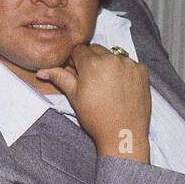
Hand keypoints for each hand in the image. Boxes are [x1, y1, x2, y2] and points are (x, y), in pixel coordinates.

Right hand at [37, 43, 151, 161]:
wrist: (123, 134)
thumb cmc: (96, 118)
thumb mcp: (74, 97)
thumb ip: (60, 78)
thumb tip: (41, 71)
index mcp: (92, 63)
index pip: (78, 50)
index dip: (75, 61)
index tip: (76, 72)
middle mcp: (112, 59)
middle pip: (96, 49)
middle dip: (91, 60)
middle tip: (91, 80)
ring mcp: (129, 64)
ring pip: (113, 54)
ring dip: (108, 64)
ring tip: (107, 85)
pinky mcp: (142, 70)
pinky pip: (129, 63)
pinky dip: (123, 70)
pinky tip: (120, 86)